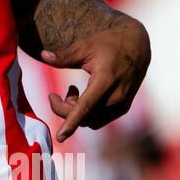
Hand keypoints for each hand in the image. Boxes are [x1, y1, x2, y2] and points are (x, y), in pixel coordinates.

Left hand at [41, 16, 150, 142]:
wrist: (137, 44)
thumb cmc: (109, 43)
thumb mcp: (85, 46)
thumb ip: (64, 56)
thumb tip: (42, 56)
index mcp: (106, 80)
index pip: (85, 107)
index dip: (71, 122)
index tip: (59, 136)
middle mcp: (116, 96)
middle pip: (85, 117)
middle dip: (64, 110)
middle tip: (53, 95)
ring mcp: (122, 103)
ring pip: (92, 121)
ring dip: (76, 112)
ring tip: (71, 91)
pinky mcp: (124, 106)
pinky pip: (101, 118)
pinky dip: (88, 113)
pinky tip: (82, 96)